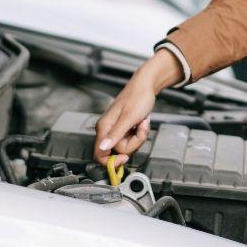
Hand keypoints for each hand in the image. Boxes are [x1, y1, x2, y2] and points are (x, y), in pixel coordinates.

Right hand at [92, 48, 182, 164]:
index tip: (126, 157)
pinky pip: (131, 140)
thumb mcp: (129, 117)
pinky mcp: (123, 129)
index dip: (112, 161)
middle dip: (133, 143)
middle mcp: (107, 130)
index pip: (99, 155)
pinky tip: (141, 123)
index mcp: (104, 128)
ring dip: (138, 137)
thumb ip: (115, 134)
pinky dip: (139, 133)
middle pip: (118, 152)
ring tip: (141, 123)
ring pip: (126, 147)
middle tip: (139, 128)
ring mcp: (115, 130)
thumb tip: (102, 149)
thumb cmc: (138, 97)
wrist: (146, 86)